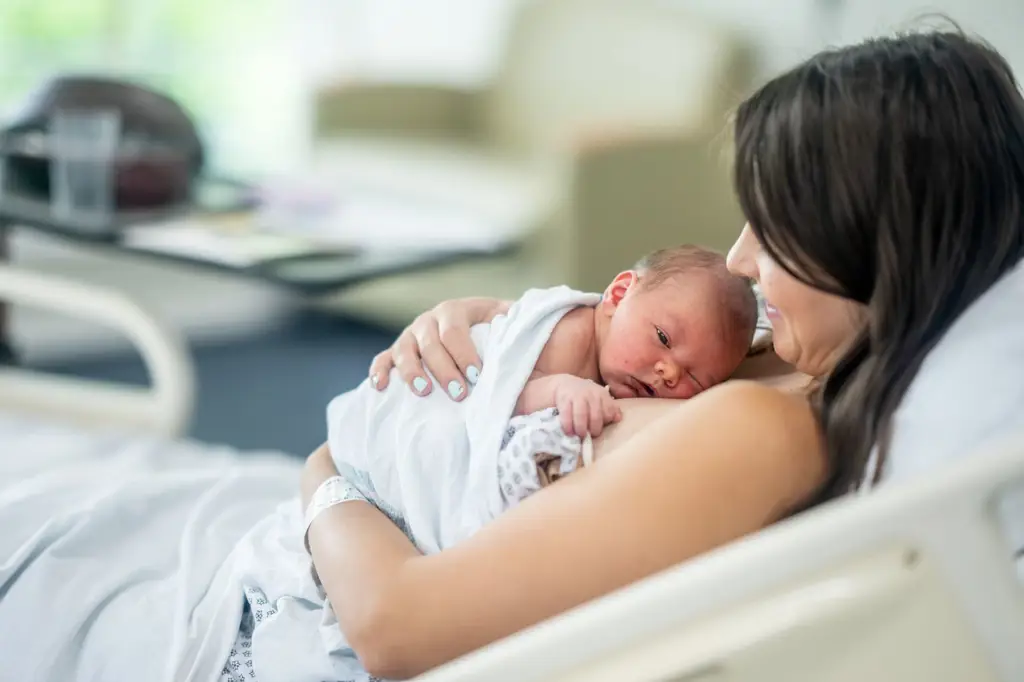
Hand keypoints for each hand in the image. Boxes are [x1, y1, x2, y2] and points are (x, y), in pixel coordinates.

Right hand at [369, 297, 510, 400]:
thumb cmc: (496, 330)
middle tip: (459, 394)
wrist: (475, 327)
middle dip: (444, 369)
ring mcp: (410, 335)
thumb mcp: (508, 320)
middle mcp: (429, 320)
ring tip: (423, 392)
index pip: (455, 330)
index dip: (464, 353)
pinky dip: (379, 371)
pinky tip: (380, 387)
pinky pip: (383, 359)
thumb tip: (540, 326)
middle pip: (430, 343)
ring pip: (404, 350)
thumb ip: (517, 322)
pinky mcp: (397, 352)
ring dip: (412, 372)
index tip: (477, 376)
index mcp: (456, 310)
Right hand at [552, 376, 621, 437]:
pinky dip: (568, 426)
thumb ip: (609, 408)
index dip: (605, 422)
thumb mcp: (599, 398)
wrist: (565, 384)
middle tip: (591, 436)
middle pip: (596, 416)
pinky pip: (566, 415)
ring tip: (580, 435)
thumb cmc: (585, 396)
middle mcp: (591, 394)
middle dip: (594, 429)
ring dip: (581, 429)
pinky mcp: (564, 400)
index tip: (600, 428)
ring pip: (581, 415)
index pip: (609, 411)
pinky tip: (569, 432)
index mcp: (602, 394)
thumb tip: (618, 418)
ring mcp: (577, 396)